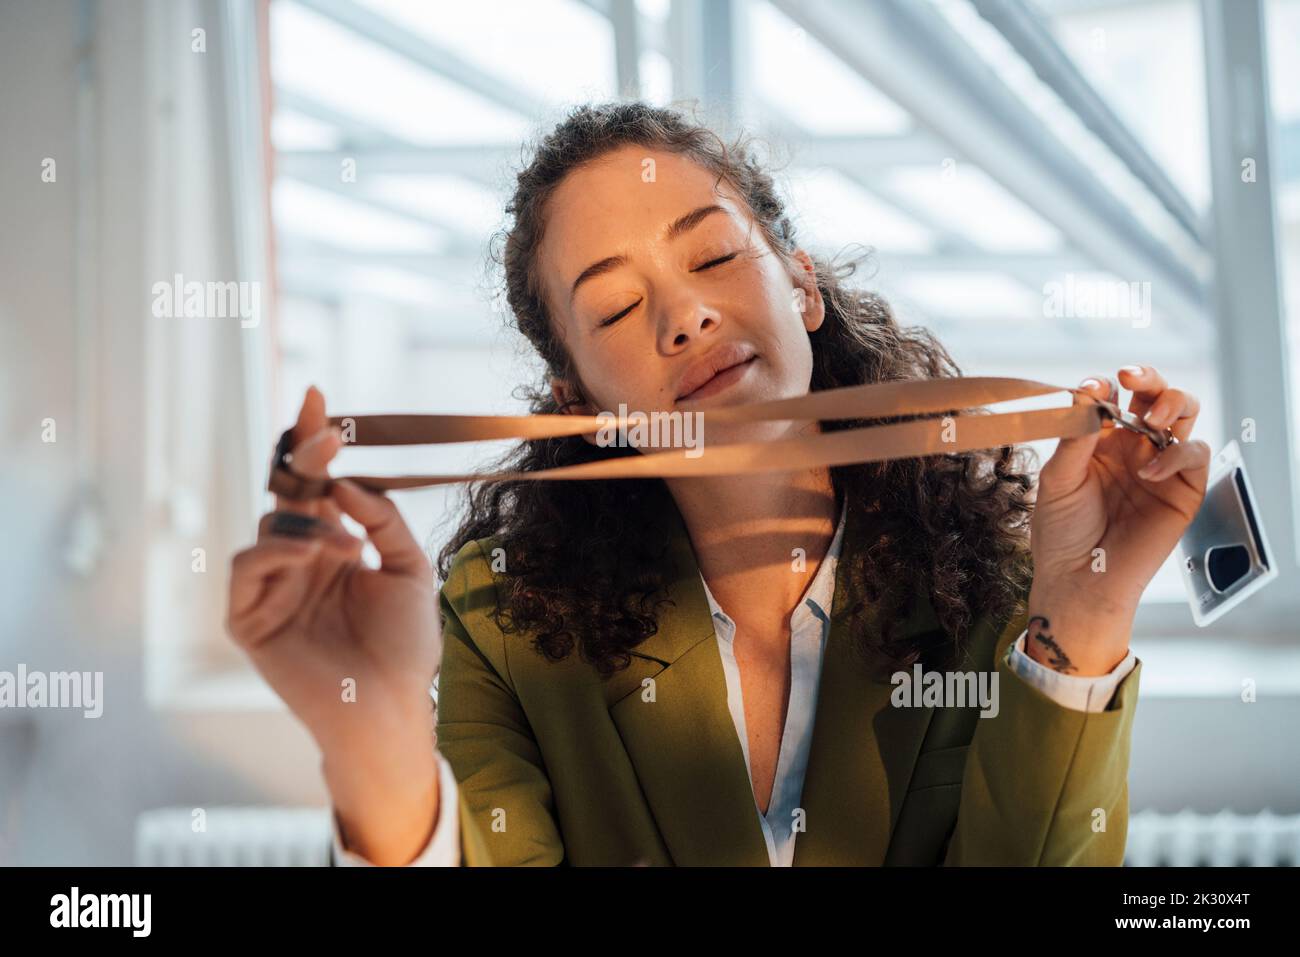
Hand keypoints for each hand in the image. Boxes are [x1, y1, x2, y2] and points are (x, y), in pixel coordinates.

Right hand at [224, 385, 442, 862]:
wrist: (390, 704)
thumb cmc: (405, 644)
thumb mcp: (409, 569)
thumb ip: (382, 520)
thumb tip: (344, 481)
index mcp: (335, 546)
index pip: (319, 484)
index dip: (314, 442)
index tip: (318, 397)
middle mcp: (300, 559)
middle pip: (288, 491)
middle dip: (304, 455)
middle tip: (324, 428)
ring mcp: (272, 586)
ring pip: (270, 521)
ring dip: (307, 519)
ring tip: (344, 544)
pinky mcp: (249, 617)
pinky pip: (249, 563)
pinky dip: (278, 549)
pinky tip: (313, 555)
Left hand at [1026, 365, 1211, 674]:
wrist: (1079, 579)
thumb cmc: (1062, 533)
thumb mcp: (1058, 480)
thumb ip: (1075, 438)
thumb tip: (1087, 394)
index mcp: (1099, 441)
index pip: (1112, 397)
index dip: (1104, 386)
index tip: (1092, 388)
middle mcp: (1132, 447)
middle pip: (1154, 395)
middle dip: (1149, 378)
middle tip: (1131, 376)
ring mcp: (1159, 465)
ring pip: (1183, 414)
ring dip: (1171, 403)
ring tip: (1149, 418)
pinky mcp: (1182, 489)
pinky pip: (1193, 455)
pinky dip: (1176, 453)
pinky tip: (1149, 469)